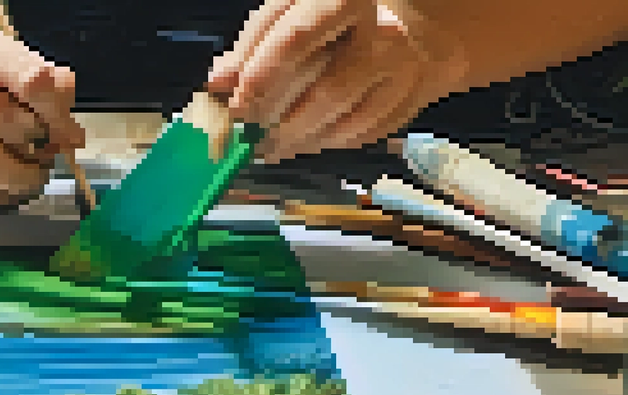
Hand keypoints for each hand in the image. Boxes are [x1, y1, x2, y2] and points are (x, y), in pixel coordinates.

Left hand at [205, 0, 466, 162]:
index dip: (261, 78)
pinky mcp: (411, 95)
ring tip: (270, 145)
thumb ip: (253, 44)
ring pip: (347, 120)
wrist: (402, 17)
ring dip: (300, 141)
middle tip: (249, 136)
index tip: (236, 106)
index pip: (296, 40)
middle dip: (280, 122)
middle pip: (326, 90)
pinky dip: (327, 142)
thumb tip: (217, 82)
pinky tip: (304, 139)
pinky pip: (364, 132)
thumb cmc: (331, 16)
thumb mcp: (290, 12)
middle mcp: (381, 31)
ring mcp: (402, 66)